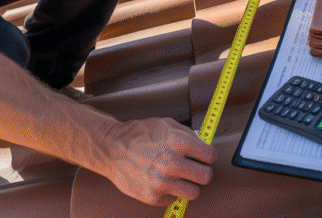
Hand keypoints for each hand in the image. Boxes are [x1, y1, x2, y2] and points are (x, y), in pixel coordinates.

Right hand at [101, 118, 216, 205]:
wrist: (111, 148)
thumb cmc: (138, 135)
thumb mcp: (165, 124)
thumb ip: (187, 135)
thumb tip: (204, 144)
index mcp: (177, 142)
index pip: (210, 156)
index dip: (207, 156)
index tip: (203, 157)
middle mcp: (171, 163)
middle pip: (206, 177)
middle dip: (202, 172)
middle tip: (194, 169)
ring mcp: (161, 182)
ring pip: (194, 192)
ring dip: (189, 185)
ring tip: (179, 177)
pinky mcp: (153, 196)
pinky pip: (174, 198)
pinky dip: (170, 192)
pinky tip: (161, 181)